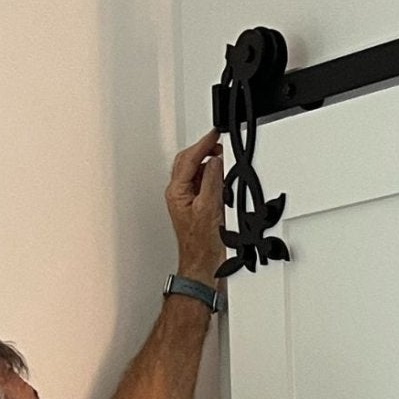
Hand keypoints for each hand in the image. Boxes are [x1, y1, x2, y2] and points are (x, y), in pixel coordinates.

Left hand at [167, 130, 226, 281]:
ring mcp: (188, 200)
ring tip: (222, 157)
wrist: (203, 264)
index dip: (203, 144)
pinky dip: (212, 175)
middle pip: (188, 161)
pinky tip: (221, 176)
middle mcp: (179, 194)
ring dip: (208, 161)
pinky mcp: (197, 206)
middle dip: (203, 149)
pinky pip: (202, 183)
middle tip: (218, 141)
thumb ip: (211, 181)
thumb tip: (215, 162)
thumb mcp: (209, 207)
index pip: (188, 159)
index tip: (214, 134)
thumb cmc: (201, 243)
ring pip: (195, 171)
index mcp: (176, 191)